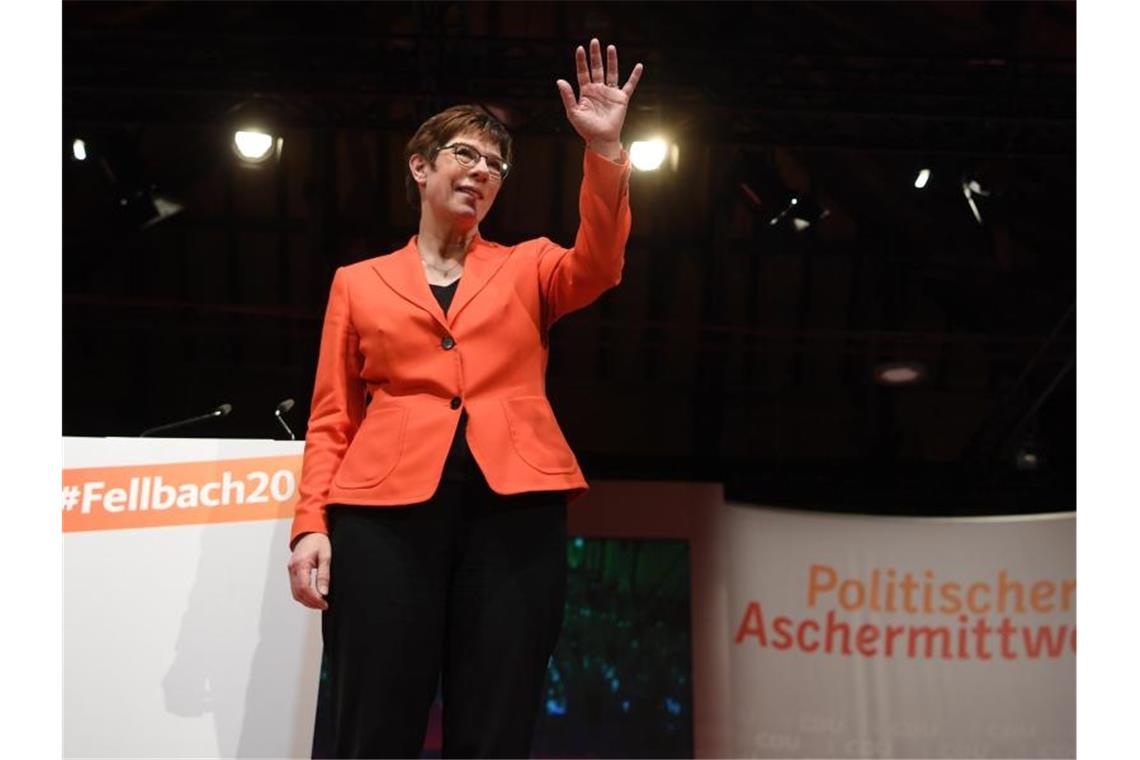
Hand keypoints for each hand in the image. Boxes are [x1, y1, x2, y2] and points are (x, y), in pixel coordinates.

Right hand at [288, 532, 330, 609]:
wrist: (309, 533)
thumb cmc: (318, 541)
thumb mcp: (325, 557)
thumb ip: (324, 575)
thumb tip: (323, 592)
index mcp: (301, 564)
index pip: (304, 588)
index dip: (314, 599)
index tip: (324, 603)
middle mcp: (292, 569)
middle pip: (298, 593)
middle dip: (310, 602)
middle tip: (323, 605)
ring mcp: (291, 571)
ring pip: (295, 593)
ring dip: (306, 601)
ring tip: (320, 603)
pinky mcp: (292, 572)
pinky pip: (295, 588)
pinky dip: (303, 595)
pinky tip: (313, 597)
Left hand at [556, 39, 643, 156]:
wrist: (601, 139)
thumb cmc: (586, 129)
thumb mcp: (573, 112)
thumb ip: (567, 96)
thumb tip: (559, 80)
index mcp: (586, 92)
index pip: (583, 72)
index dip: (581, 61)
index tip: (580, 49)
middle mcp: (598, 90)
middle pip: (597, 68)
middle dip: (595, 55)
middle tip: (594, 41)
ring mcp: (610, 93)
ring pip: (611, 72)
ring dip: (611, 60)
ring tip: (610, 47)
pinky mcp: (621, 99)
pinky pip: (629, 85)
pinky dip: (635, 76)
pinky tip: (639, 66)